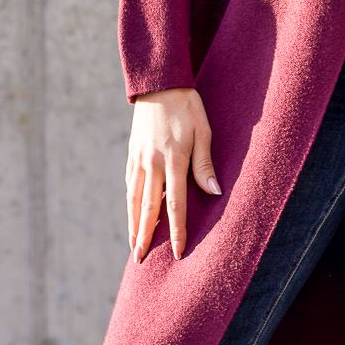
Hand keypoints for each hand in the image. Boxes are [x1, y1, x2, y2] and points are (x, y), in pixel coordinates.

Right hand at [126, 88, 219, 260]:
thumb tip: (214, 192)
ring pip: (133, 199)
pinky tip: (132, 215)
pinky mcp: (131, 154)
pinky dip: (130, 204)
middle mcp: (152, 164)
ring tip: (133, 245)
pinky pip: (129, 185)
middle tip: (140, 259)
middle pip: (147, 209)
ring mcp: (138, 160)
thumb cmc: (188, 108)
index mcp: (173, 161)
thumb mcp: (203, 132)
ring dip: (133, 225)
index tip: (177, 252)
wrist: (159, 85)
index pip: (175, 204)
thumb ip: (205, 164)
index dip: (176, 231)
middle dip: (145, 237)